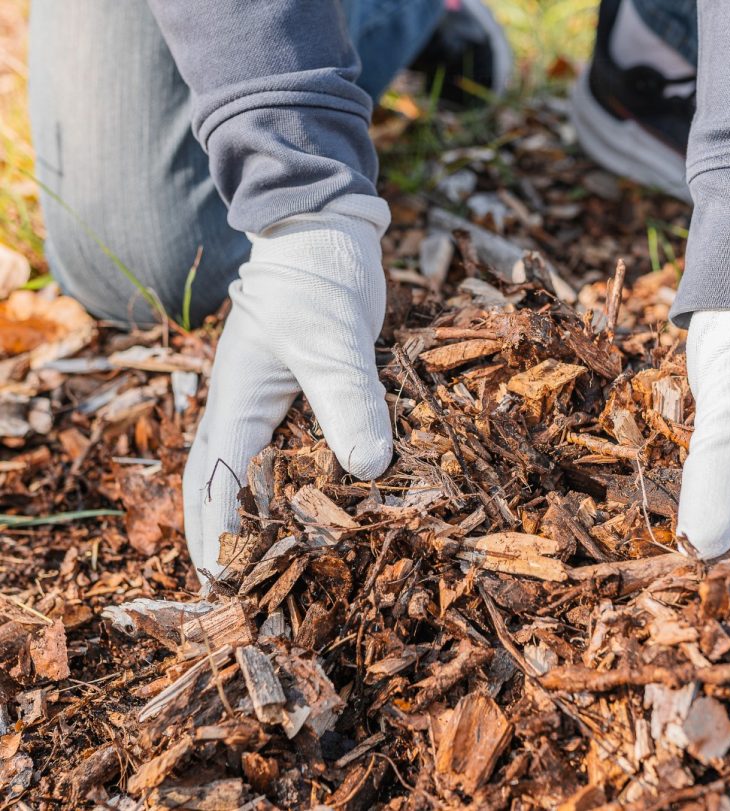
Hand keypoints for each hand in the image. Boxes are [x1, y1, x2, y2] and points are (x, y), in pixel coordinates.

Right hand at [183, 198, 392, 577]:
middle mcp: (242, 409)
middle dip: (219, 537)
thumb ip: (347, 401)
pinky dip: (291, 482)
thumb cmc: (315, 282)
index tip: (228, 589)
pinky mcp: (299, 394)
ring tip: (264, 561)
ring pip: (247, 470)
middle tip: (231, 591)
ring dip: (251, 514)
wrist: (324, 234)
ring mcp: (268, 402)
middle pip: (216, 485)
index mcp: (235, 403)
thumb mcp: (331, 342)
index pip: (218, 484)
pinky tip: (314, 502)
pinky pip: (286, 448)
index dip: (221, 538)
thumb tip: (369, 470)